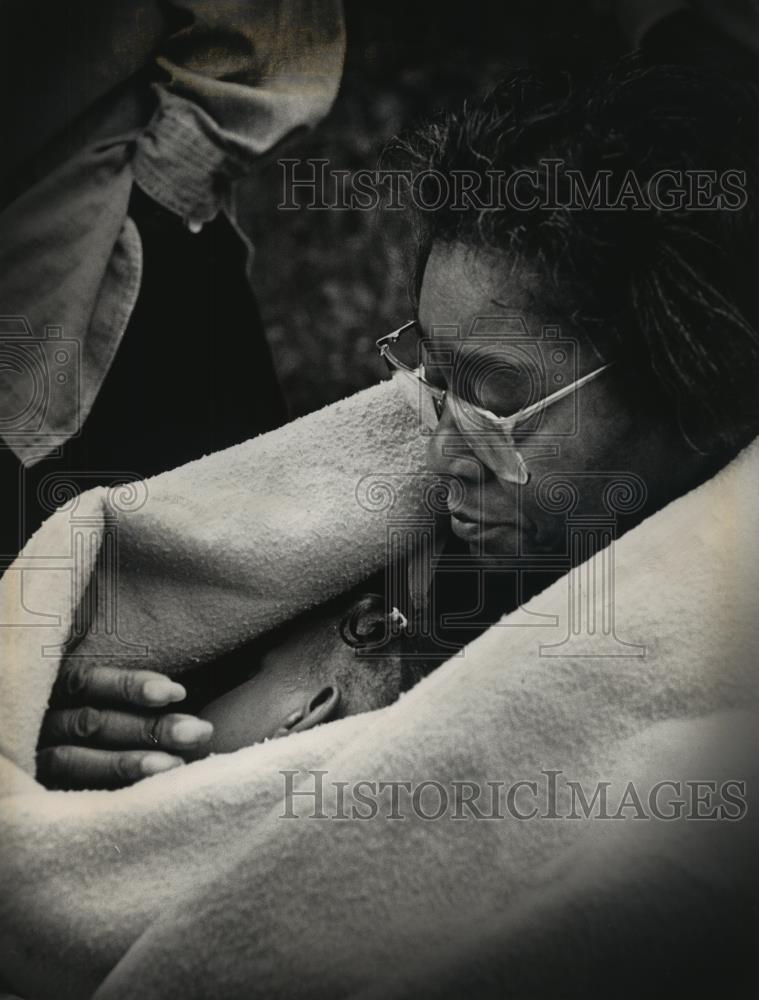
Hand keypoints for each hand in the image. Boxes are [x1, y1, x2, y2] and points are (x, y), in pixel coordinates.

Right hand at [36, 662, 213, 789]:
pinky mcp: (29, 796)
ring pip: (72, 761)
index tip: (177, 692)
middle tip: (197, 732)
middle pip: (89, 724)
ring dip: (127, 764)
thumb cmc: (98, 728)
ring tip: (174, 766)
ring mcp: (30, 762)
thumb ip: (129, 693)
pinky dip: (105, 795)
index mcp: (52, 691)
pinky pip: (62, 798)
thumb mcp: (99, 699)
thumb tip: (180, 690)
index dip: (129, 686)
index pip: (86, 681)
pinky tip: (143, 799)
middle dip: (147, 728)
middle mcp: (36, 724)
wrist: (22, 781)